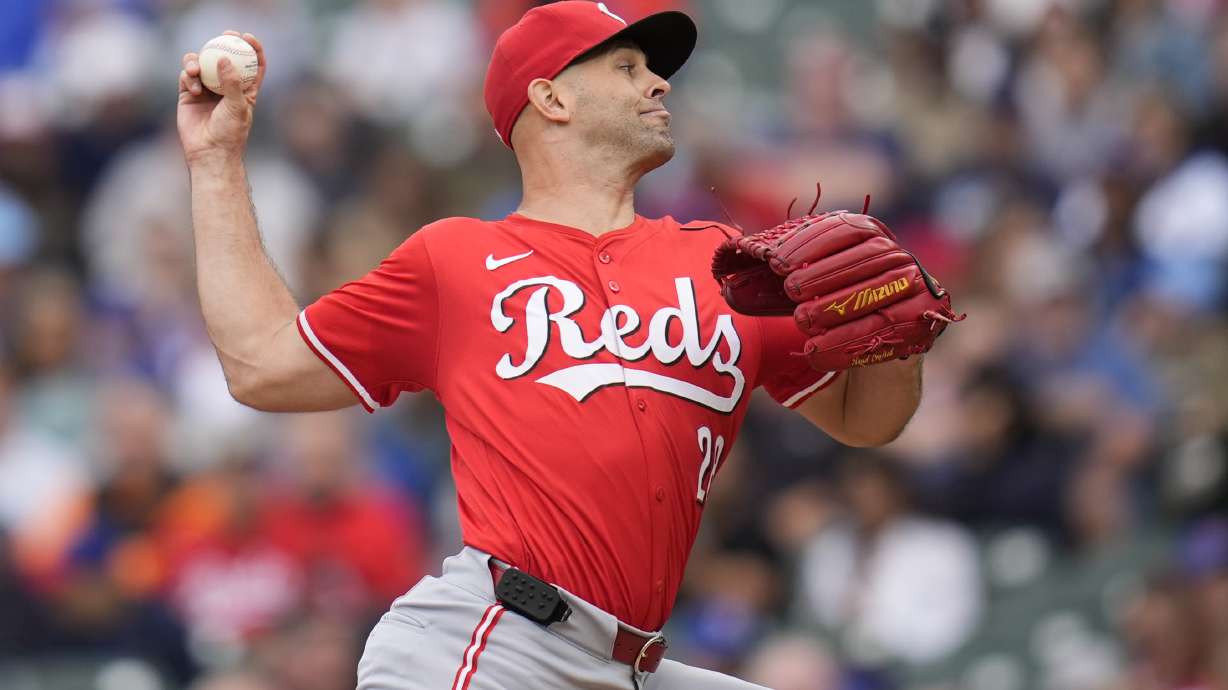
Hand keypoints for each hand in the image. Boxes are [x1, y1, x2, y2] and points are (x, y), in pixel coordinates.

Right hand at [177, 30, 266, 165]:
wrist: (209, 152)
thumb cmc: (230, 133)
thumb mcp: (237, 107)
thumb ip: (232, 83)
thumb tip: (225, 59)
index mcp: (245, 90)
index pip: (253, 65)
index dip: (252, 49)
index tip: (247, 37)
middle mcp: (225, 87)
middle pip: (225, 58)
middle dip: (224, 43)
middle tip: (223, 35)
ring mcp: (206, 89)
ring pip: (202, 63)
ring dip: (197, 60)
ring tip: (195, 68)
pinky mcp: (188, 94)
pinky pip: (187, 76)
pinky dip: (188, 76)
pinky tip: (193, 88)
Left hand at [712, 211, 963, 371]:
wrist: (863, 383)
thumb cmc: (824, 327)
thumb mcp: (796, 302)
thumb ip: (770, 286)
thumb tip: (724, 276)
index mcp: (869, 238)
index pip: (843, 228)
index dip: (809, 242)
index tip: (776, 261)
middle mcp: (899, 258)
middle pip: (866, 257)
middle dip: (823, 273)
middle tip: (790, 291)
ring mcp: (918, 289)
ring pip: (878, 292)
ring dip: (836, 306)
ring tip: (802, 322)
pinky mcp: (923, 324)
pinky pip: (886, 331)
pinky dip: (849, 342)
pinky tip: (818, 353)